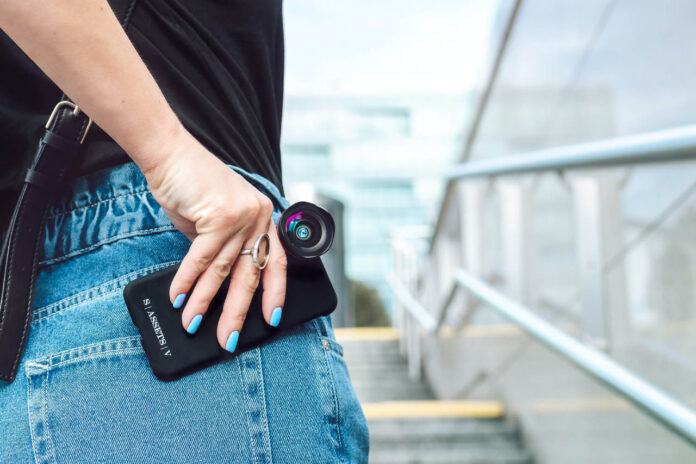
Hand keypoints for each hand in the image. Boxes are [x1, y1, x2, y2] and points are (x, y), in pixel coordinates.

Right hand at [143, 129, 286, 351]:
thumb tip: (216, 281)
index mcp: (263, 216)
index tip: (271, 317)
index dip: (275, 292)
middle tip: (228, 338)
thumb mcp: (214, 218)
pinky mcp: (219, 217)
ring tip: (194, 325)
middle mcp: (258, 216)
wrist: (170, 155)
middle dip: (237, 310)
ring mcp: (242, 216)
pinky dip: (187, 282)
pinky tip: (179, 299)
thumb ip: (222, 245)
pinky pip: (202, 259)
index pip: (277, 261)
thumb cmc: (191, 185)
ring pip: (223, 271)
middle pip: (251, 274)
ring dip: (205, 302)